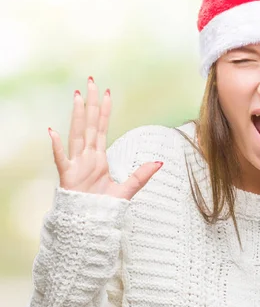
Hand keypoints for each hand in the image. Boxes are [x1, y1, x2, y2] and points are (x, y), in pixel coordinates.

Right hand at [48, 76, 162, 199]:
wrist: (89, 224)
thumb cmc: (103, 207)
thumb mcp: (127, 189)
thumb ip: (142, 175)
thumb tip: (160, 163)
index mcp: (99, 158)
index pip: (101, 128)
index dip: (104, 111)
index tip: (107, 93)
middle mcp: (87, 157)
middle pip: (88, 124)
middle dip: (90, 103)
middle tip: (91, 82)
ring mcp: (77, 164)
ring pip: (77, 134)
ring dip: (77, 115)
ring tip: (77, 96)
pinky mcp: (68, 176)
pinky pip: (62, 158)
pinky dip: (57, 146)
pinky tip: (53, 131)